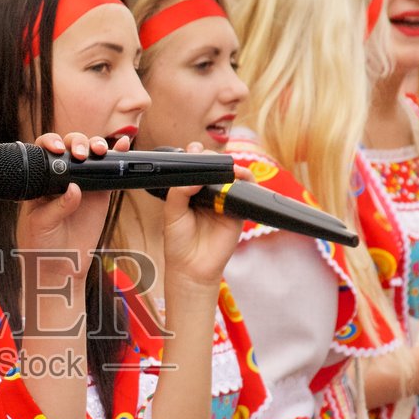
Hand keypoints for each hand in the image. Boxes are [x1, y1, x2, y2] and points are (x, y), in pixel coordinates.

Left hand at [15, 132, 121, 284]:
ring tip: (99, 151)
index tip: (57, 149)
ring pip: (90, 155)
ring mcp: (83, 184)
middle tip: (80, 155)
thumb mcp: (41, 224)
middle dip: (77, 143)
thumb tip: (74, 189)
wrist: (60, 265)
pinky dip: (117, 156)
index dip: (51, 143)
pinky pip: (109, 172)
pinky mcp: (100, 194)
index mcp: (42, 180)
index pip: (45, 152)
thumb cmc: (41, 244)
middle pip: (70, 147)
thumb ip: (56, 207)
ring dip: (96, 146)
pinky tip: (122, 146)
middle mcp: (62, 178)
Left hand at [160, 143, 245, 290]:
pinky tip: (238, 176)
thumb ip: (180, 192)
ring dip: (230, 166)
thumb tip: (196, 177)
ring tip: (224, 165)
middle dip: (212, 158)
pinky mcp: (237, 211)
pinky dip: (246, 180)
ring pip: (231, 176)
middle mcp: (208, 194)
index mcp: (190, 192)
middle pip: (215, 168)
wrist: (192, 268)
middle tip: (205, 156)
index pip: (195, 168)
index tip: (192, 150)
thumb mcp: (172, 214)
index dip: (195, 156)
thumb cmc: (179, 242)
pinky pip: (246, 191)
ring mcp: (223, 201)